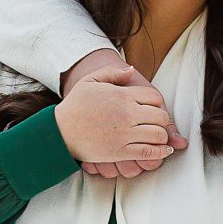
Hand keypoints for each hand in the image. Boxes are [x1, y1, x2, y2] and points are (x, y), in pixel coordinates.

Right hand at [57, 51, 187, 178]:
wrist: (59, 131)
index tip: (151, 109)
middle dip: (162, 120)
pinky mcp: (120, 152)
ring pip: (158, 135)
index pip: (155, 98)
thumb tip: (132, 70)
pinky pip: (149, 153)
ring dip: (162, 136)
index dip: (156, 104)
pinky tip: (163, 151)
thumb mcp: (90, 80)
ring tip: (158, 137)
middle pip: (161, 117)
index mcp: (122, 95)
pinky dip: (160, 152)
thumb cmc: (74, 105)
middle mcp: (127, 114)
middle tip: (157, 124)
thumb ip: (113, 73)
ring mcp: (125, 134)